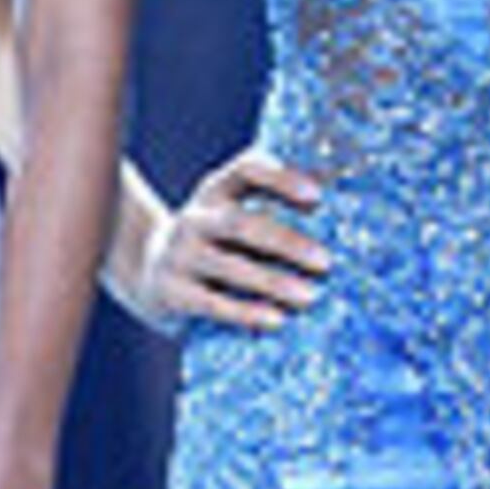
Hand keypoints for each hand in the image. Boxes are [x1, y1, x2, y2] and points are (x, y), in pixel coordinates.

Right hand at [141, 151, 329, 330]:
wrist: (148, 275)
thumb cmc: (216, 242)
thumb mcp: (234, 215)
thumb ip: (274, 207)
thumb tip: (341, 202)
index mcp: (216, 191)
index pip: (246, 169)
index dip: (281, 178)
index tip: (317, 195)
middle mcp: (194, 219)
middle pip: (242, 224)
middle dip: (287, 242)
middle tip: (326, 262)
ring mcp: (179, 255)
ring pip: (229, 266)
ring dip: (273, 282)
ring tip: (310, 296)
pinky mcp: (171, 293)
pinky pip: (211, 303)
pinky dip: (246, 312)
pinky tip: (276, 320)